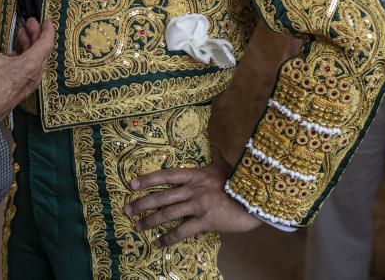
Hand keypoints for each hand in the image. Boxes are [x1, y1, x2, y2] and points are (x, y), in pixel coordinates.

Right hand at [0, 8, 53, 120]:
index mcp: (30, 64)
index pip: (47, 43)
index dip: (48, 30)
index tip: (47, 20)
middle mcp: (34, 74)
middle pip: (42, 50)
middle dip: (36, 34)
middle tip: (29, 23)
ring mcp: (30, 82)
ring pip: (36, 59)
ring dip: (30, 45)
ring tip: (20, 35)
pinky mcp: (24, 88)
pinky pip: (30, 68)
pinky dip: (25, 56)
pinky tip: (12, 54)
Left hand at [122, 146, 259, 246]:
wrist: (257, 199)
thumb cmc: (240, 182)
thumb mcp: (225, 166)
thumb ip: (216, 156)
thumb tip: (215, 143)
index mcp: (196, 175)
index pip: (166, 175)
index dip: (148, 179)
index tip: (132, 184)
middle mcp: (194, 189)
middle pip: (162, 196)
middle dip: (142, 203)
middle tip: (127, 209)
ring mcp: (199, 205)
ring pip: (168, 213)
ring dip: (150, 221)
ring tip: (137, 226)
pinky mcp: (206, 221)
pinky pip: (183, 231)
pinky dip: (169, 238)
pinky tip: (159, 243)